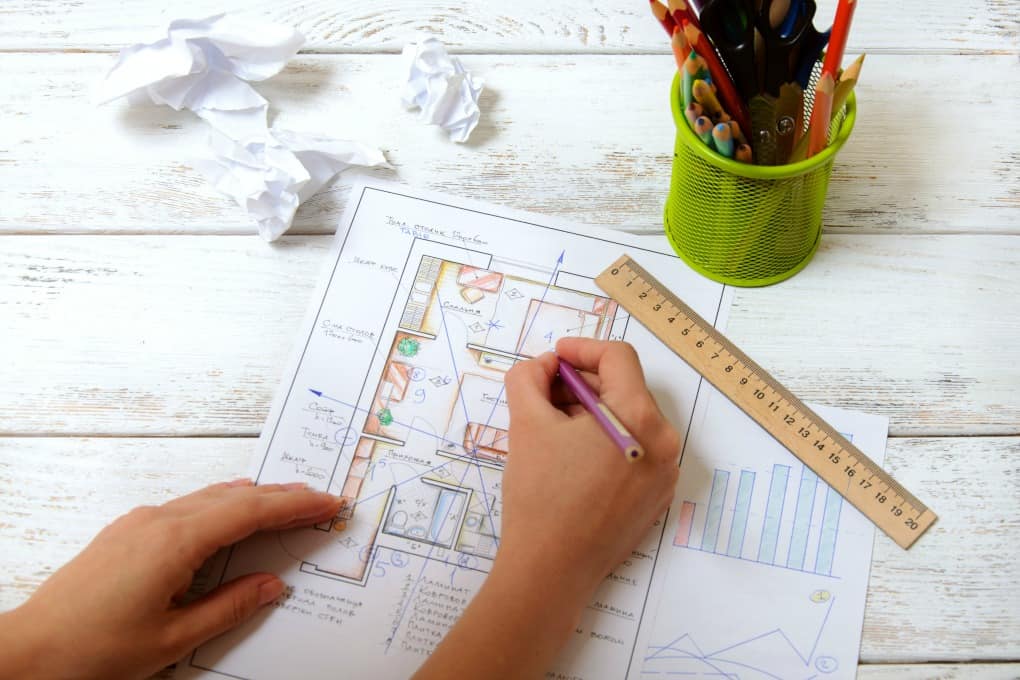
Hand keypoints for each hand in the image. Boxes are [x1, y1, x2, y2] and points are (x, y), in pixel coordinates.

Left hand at [0, 480, 342, 679]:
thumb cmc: (91, 651)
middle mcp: (158, 521)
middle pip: (235, 497)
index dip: (295, 506)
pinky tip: (229, 510)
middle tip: (320, 499)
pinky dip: (221, 505)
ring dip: (253, 498)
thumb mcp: (173, 639)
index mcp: (175, 542)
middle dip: (282, 497)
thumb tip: (271, 586)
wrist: (26, 653)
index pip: (251, 512)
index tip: (327, 503)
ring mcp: (139, 523)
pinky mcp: (126, 532)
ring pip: (210, 497)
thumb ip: (229, 607)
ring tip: (286, 501)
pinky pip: (187, 506)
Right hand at [499, 338, 680, 606]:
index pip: (618, 358)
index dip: (582, 349)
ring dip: (592, 414)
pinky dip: (606, 444)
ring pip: (629, 422)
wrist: (551, 570)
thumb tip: (543, 366)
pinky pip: (635, 453)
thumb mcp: (526, 423)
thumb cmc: (541, 494)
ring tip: (554, 430)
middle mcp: (665, 442)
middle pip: (624, 390)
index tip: (554, 358)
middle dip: (582, 385)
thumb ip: (529, 377)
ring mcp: (664, 474)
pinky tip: (571, 461)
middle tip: (544, 395)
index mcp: (640, 417)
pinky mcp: (655, 499)